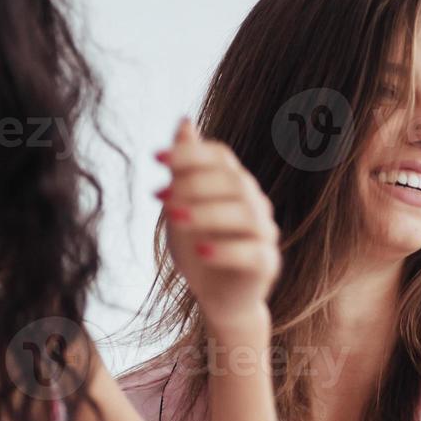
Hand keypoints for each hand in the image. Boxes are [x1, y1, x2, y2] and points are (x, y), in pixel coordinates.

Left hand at [157, 118, 280, 334]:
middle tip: (160, 197)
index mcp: (235, 185)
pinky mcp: (267, 264)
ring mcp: (265, 233)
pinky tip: (200, 250)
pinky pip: (253, 252)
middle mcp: (256, 203)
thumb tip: (184, 121)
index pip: (221, 157)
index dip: (191, 154)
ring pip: (246, 215)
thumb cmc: (199, 248)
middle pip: (234, 182)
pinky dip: (225, 249)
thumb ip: (183, 169)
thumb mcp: (182, 207)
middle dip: (195, 185)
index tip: (154, 159)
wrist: (217, 299)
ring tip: (175, 219)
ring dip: (207, 213)